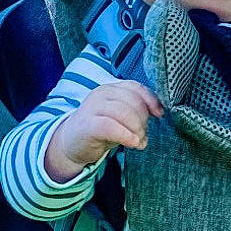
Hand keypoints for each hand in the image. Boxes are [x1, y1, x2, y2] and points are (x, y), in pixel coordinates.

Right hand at [45, 80, 162, 181]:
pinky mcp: (87, 124)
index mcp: (112, 88)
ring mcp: (93, 107)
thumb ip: (137, 112)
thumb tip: (159, 113)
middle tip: (143, 136)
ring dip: (137, 129)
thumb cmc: (100, 129)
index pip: (136, 87)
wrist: (71, 143)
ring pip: (124, 112)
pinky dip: (126, 135)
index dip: (151, 100)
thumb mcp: (121, 117)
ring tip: (138, 142)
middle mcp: (102, 93)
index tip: (159, 115)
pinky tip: (133, 143)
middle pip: (133, 101)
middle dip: (143, 120)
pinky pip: (111, 126)